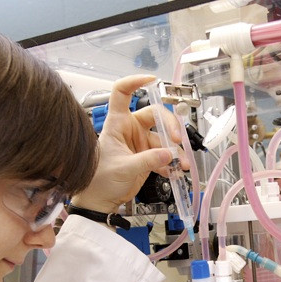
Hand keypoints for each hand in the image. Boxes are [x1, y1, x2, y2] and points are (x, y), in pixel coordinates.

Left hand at [72, 74, 185, 212]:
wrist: (100, 201)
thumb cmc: (100, 180)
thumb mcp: (123, 168)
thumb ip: (147, 160)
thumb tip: (168, 153)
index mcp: (118, 124)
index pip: (122, 93)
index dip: (135, 82)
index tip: (152, 80)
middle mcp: (130, 129)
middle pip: (156, 115)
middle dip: (170, 126)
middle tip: (178, 141)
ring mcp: (141, 142)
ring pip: (165, 138)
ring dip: (176, 151)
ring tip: (181, 164)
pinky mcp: (149, 156)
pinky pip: (166, 154)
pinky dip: (172, 162)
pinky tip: (174, 172)